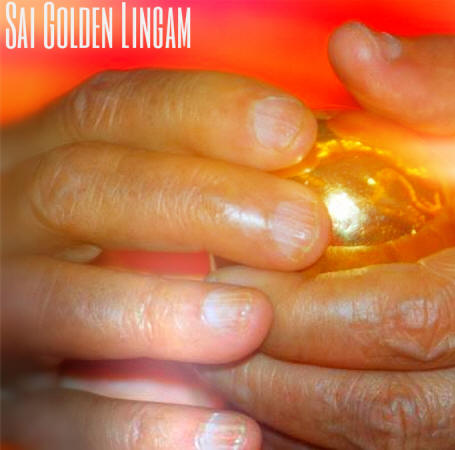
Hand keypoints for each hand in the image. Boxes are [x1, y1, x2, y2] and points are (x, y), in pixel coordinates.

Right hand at [1, 70, 330, 448]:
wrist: (45, 340)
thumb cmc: (139, 255)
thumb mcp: (157, 194)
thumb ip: (214, 168)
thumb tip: (312, 148)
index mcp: (52, 156)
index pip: (118, 110)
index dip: (208, 113)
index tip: (296, 133)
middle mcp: (13, 223)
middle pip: (81, 187)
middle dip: (199, 205)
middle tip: (303, 232)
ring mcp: (3, 313)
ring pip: (55, 302)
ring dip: (161, 311)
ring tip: (254, 323)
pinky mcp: (13, 403)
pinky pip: (63, 421)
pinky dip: (144, 426)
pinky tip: (232, 431)